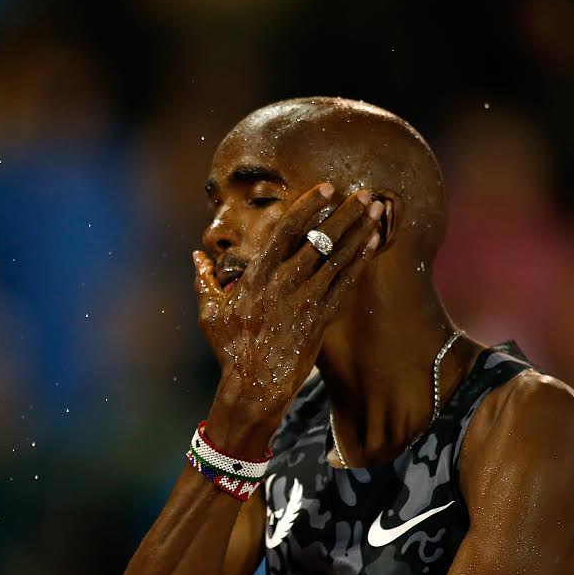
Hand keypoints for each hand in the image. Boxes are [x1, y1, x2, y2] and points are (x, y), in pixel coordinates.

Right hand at [193, 183, 383, 418]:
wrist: (253, 385)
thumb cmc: (230, 349)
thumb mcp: (210, 312)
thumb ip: (205, 280)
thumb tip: (196, 257)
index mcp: (257, 275)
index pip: (286, 230)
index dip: (308, 206)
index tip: (327, 189)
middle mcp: (284, 283)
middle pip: (320, 238)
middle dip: (344, 213)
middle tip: (364, 191)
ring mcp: (305, 301)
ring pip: (337, 257)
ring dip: (358, 230)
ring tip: (377, 209)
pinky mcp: (320, 319)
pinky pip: (345, 284)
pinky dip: (360, 261)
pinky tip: (372, 243)